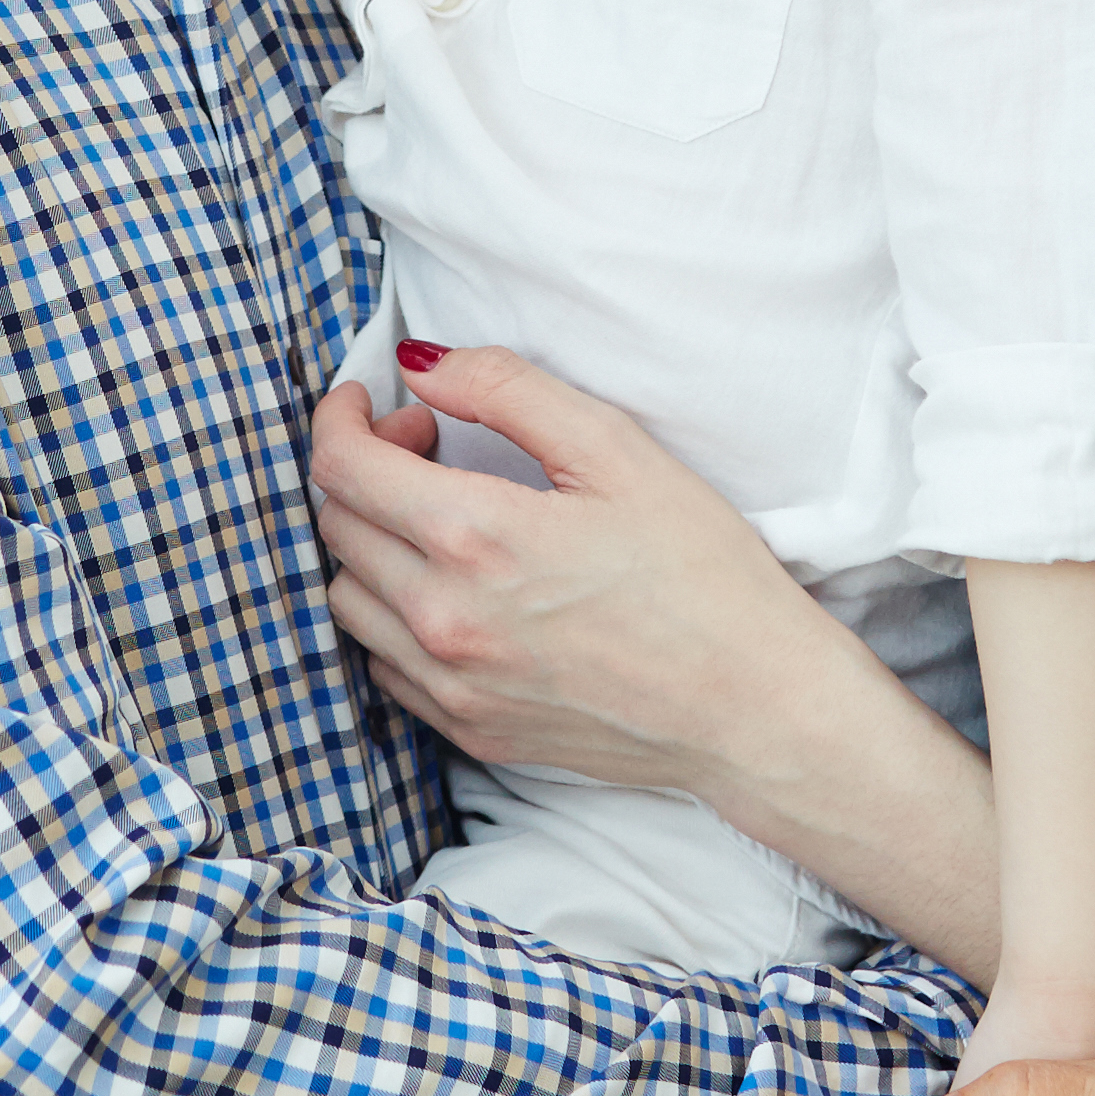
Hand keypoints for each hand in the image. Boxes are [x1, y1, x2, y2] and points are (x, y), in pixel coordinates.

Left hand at [311, 343, 868, 796]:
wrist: (756, 708)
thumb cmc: (705, 574)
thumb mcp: (617, 450)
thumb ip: (506, 388)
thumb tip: (420, 364)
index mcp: (474, 537)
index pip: (341, 466)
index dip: (344, 418)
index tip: (374, 401)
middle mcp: (443, 620)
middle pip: (338, 527)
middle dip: (366, 469)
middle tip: (434, 447)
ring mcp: (452, 687)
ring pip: (348, 601)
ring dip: (373, 546)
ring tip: (443, 522)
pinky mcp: (470, 732)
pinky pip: (385, 667)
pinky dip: (396, 618)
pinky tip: (458, 594)